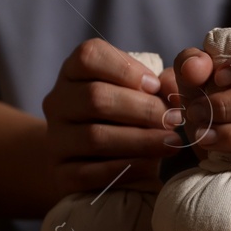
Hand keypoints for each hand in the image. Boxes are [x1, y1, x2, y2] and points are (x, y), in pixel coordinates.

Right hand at [42, 39, 182, 198]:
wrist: (96, 162)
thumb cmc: (128, 118)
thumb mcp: (141, 93)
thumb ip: (159, 83)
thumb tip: (172, 86)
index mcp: (73, 72)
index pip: (89, 56)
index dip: (125, 68)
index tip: (155, 85)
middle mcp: (57, 102)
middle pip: (95, 97)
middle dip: (142, 108)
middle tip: (174, 120)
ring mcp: (56, 139)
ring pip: (95, 137)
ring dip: (141, 140)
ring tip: (172, 142)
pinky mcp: (62, 174)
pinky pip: (91, 173)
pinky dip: (126, 168)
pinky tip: (151, 166)